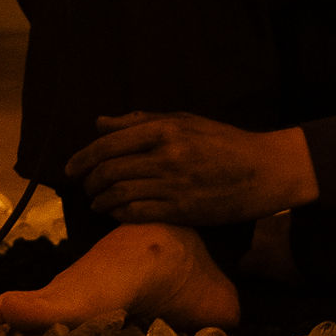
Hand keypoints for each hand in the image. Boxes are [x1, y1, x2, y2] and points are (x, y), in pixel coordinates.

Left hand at [67, 114, 318, 225]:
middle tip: (84, 187)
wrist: (264, 170)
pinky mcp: (182, 210)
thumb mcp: (185, 120)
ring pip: (119, 194)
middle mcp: (166, 156)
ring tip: (96, 202)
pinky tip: (115, 214)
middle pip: (109, 170)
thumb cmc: (224, 142)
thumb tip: (99, 123)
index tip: (71, 169)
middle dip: (89, 181)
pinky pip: (137, 214)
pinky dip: (119, 215)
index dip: (82, 158)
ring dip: (100, 201)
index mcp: (165, 129)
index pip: (108, 144)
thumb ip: (140, 120)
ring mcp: (174, 185)